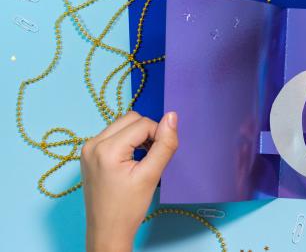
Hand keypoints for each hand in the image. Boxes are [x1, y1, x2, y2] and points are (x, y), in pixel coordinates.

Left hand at [81, 111, 178, 251]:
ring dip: (137, 136)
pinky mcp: (89, 154)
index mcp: (106, 148)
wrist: (107, 231)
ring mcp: (88, 148)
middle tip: (152, 157)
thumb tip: (172, 116)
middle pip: (130, 119)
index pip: (142, 123)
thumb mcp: (151, 175)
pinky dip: (127, 142)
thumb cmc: (128, 208)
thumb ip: (164, 144)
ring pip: (122, 125)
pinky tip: (132, 161)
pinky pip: (113, 135)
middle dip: (147, 133)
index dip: (158, 135)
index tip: (160, 156)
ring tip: (143, 160)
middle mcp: (93, 143)